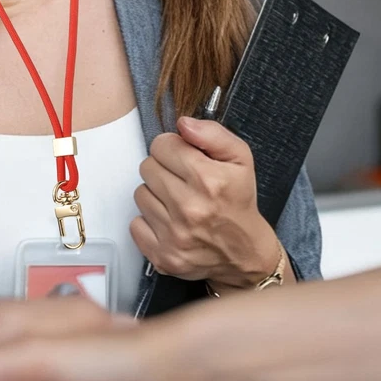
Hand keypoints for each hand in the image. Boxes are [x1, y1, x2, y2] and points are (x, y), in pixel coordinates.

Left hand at [131, 117, 282, 289]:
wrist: (245, 253)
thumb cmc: (238, 202)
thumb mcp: (241, 159)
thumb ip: (213, 134)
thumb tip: (183, 124)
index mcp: (209, 181)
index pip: (161, 146)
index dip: (172, 148)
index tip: (183, 158)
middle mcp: (190, 209)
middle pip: (147, 167)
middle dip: (163, 169)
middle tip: (181, 181)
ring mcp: (175, 235)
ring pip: (140, 194)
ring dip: (156, 195)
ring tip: (177, 202)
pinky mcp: (163, 256)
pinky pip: (135, 224)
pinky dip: (149, 222)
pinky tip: (169, 222)